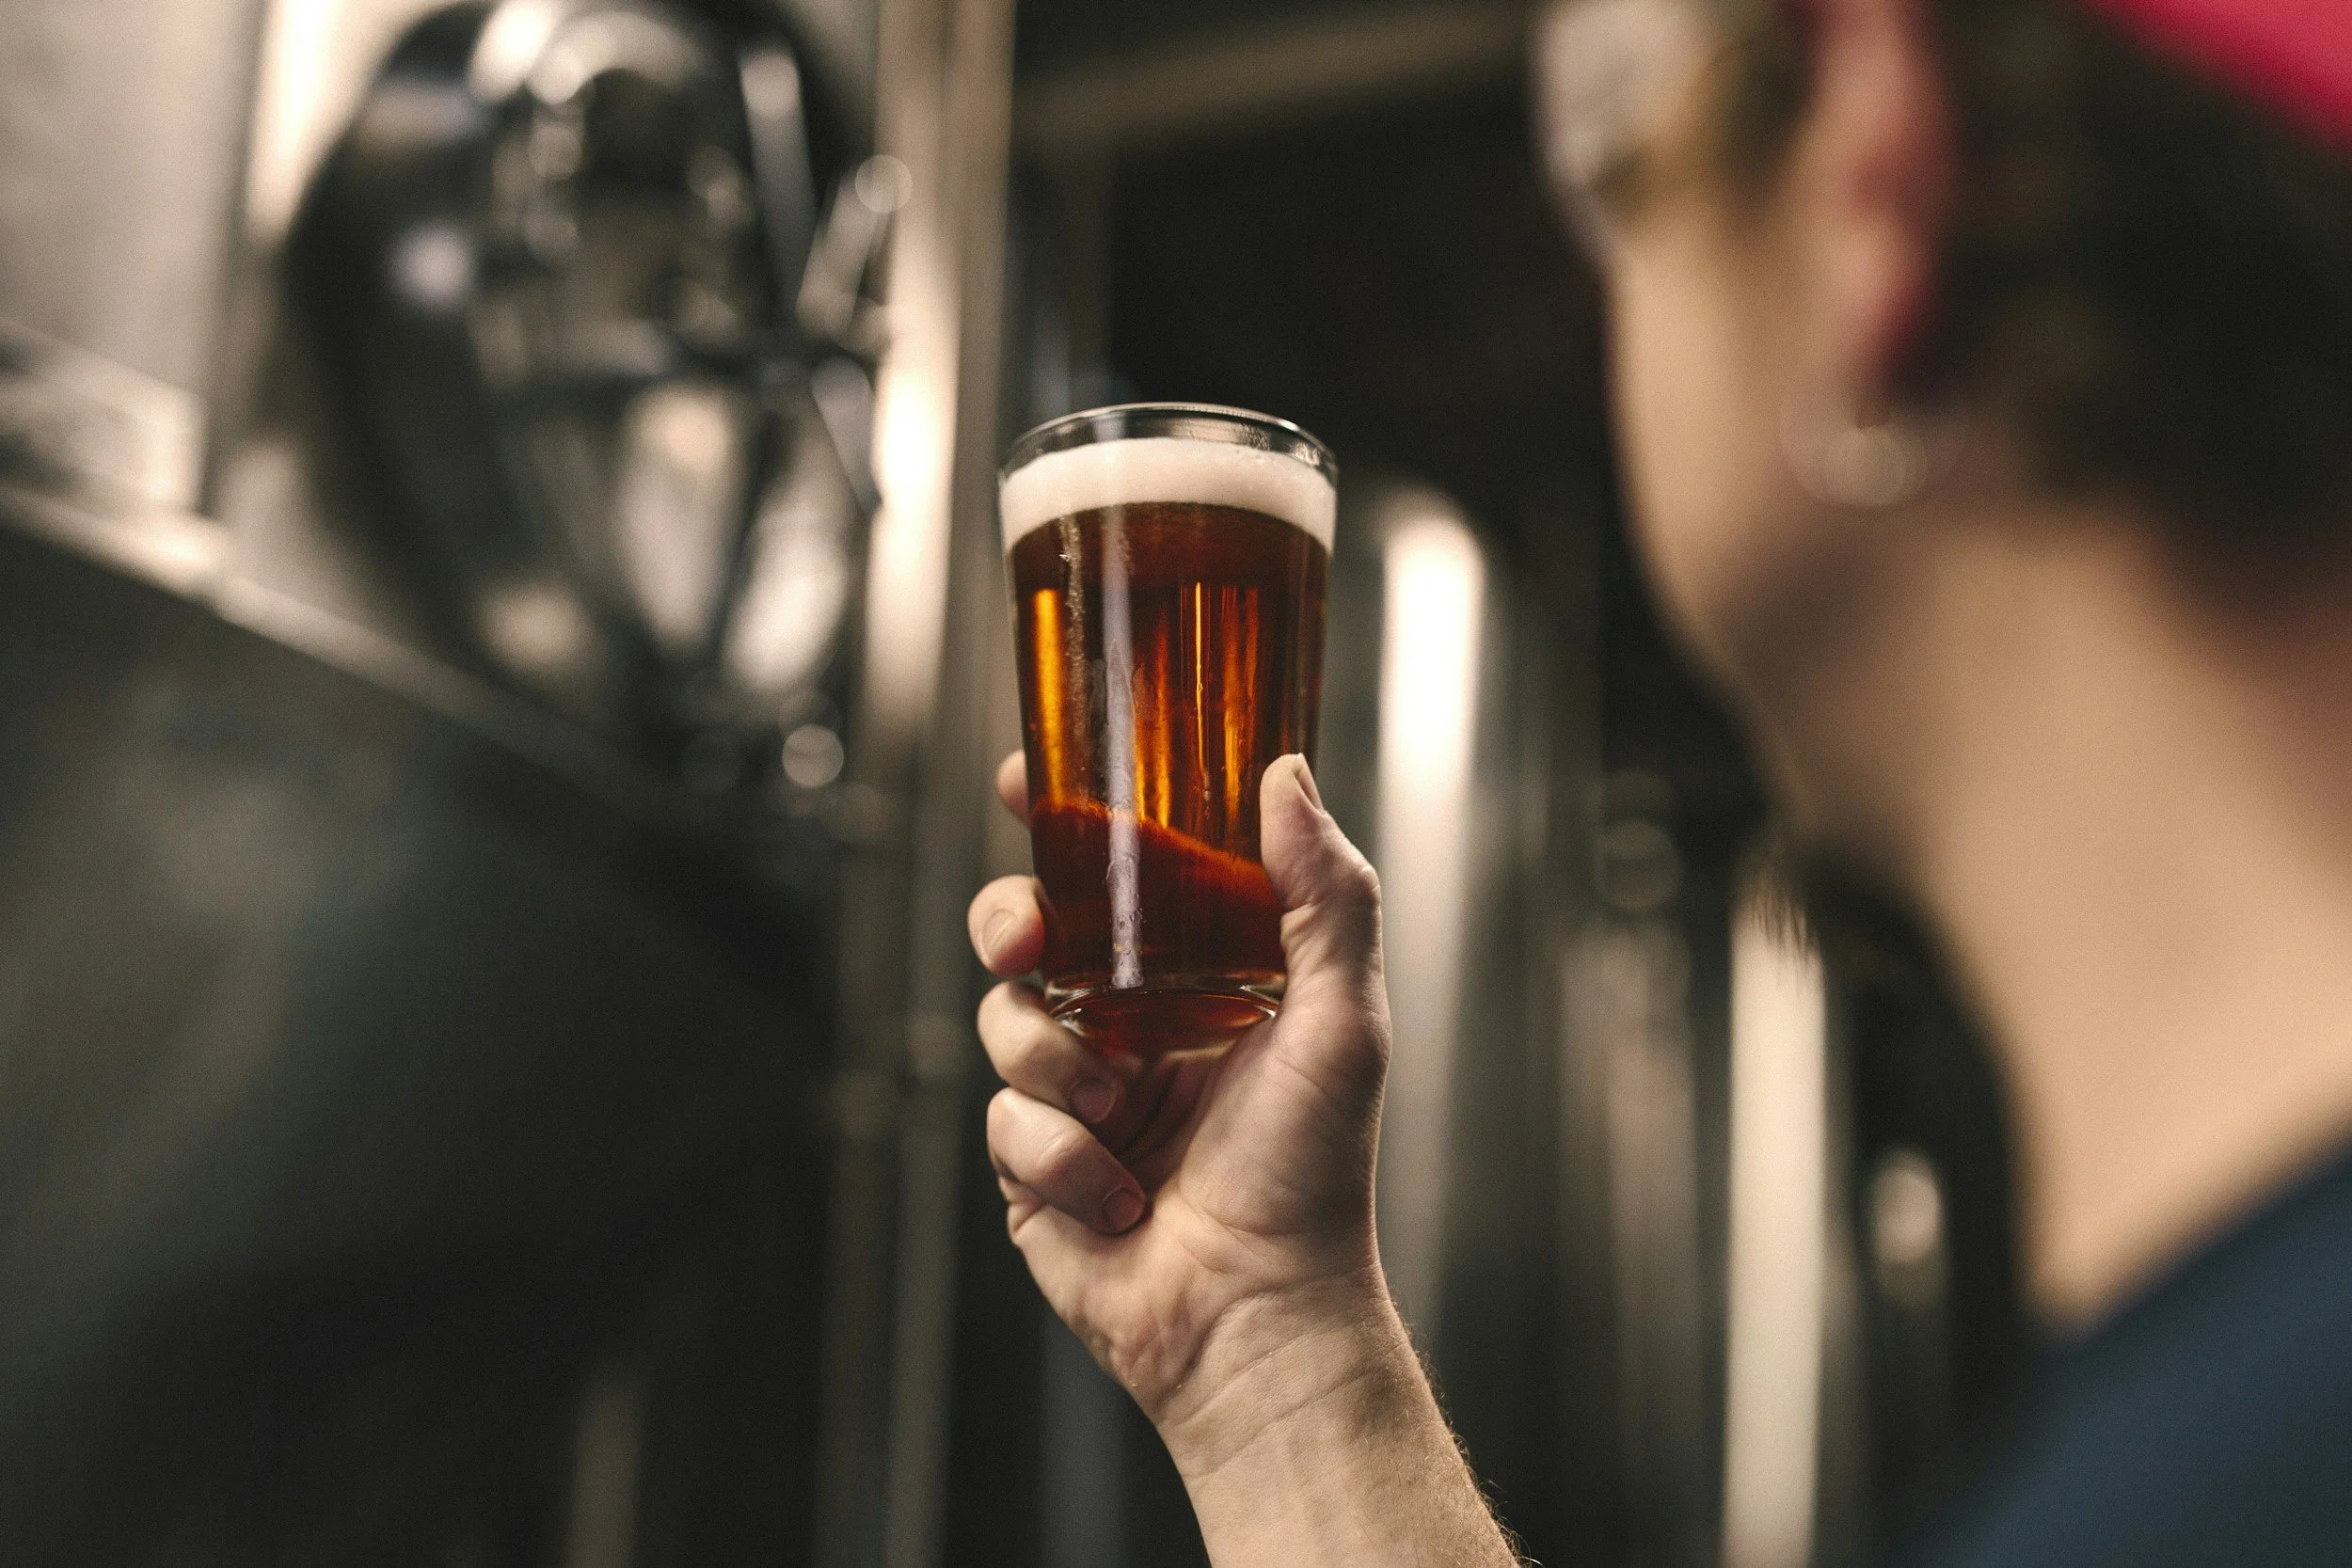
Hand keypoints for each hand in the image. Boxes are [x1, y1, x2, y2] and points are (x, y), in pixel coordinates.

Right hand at [966, 751, 1393, 1443]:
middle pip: (1030, 929)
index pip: (1121, 872)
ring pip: (1006, 1021)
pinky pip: (1004, 1122)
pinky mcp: (1035, 1165)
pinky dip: (1059, 1156)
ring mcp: (1078, 1094)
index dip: (1064, 821)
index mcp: (1202, 977)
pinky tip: (1117, 1197)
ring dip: (1055, 1063)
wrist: (1258, 1315)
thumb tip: (1285, 774)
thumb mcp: (1343, 1017)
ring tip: (1120, 1113)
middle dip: (1012, 920)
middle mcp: (1134, 1025)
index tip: (1027, 782)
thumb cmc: (1314, 1174)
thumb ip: (1325, 893)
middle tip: (1030, 942)